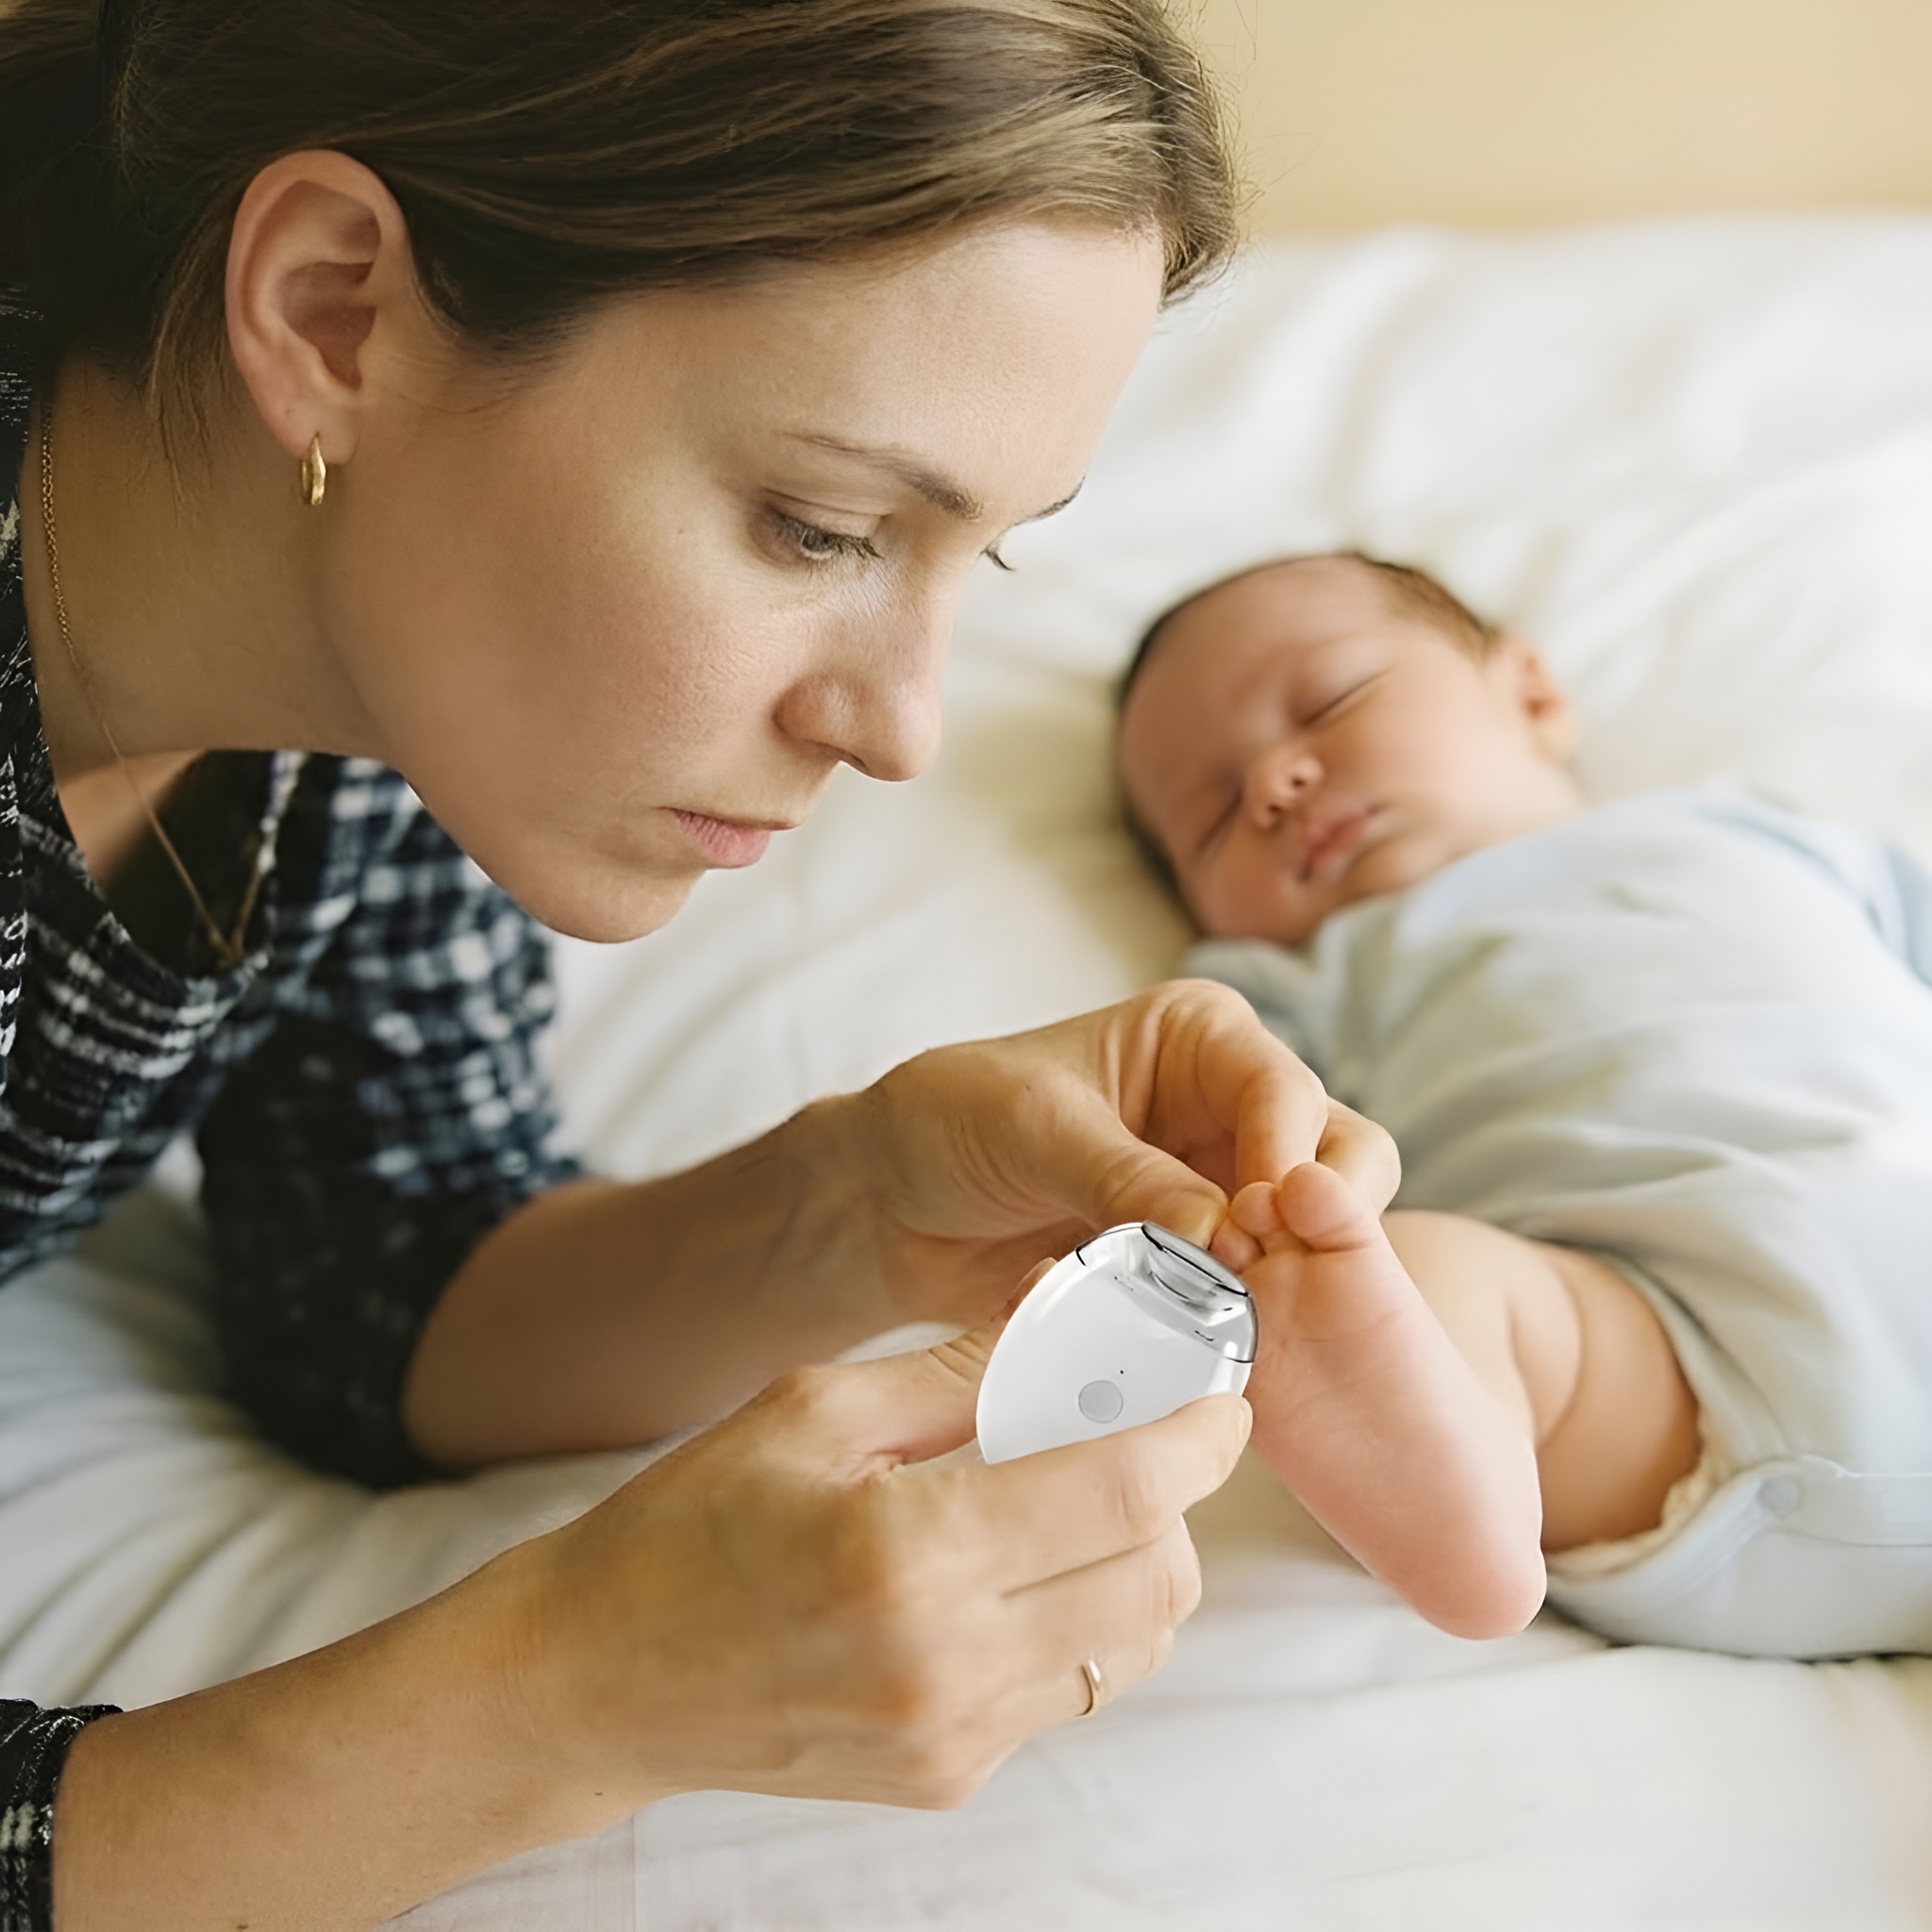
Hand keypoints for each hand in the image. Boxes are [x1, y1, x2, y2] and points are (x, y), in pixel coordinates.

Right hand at [503, 1321, 1250, 1812]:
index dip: (1197, 1434)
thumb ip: (966, 1368)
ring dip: (1138, 1558)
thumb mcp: (818, 1408)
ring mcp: (955, 1737)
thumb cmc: (694, 1520)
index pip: (1122, 1493)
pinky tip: (1015, 1567)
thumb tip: (1074, 1309)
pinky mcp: (951, 1777)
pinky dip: (1082, 1617)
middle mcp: (947, 1665)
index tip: (1221, 1391)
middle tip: (1139, 1431)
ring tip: (1075, 1497)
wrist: (604, 1676)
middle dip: (1177, 1494)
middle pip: (1157, 1577)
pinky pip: (1073, 1688)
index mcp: (909, 1553)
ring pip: (1135, 1643)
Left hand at [845, 979, 1399, 1327]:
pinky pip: (1240, 1303)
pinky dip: (1212, 1328)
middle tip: (1248, 1277)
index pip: (1283, 1092)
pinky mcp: (1192, 1269)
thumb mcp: (1032, 1128)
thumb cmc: (948, 1120)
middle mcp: (1226, 1113)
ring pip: (1301, 1246)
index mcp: (1201, 1040)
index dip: (1284, 1160)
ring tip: (1208, 1321)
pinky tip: (1163, 1344)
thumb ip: (1124, 1176)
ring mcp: (1217, 1195)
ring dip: (1262, 1286)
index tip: (1257, 1225)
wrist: (884, 1201)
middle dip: (1304, 1226)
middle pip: (1332, 1167)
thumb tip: (1218, 1234)